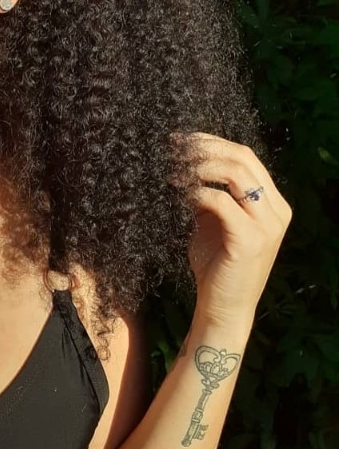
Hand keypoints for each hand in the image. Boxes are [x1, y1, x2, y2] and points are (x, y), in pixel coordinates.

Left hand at [183, 133, 291, 325]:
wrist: (223, 308)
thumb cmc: (216, 266)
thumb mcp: (214, 222)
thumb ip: (210, 194)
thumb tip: (183, 162)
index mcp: (273, 203)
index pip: (246, 156)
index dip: (211, 142)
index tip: (180, 140)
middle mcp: (276, 210)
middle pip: (242, 157)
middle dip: (203, 147)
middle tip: (172, 148)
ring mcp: (267, 225)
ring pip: (234, 173)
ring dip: (198, 166)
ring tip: (172, 169)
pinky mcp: (250, 239)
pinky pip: (219, 201)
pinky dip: (195, 192)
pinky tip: (178, 194)